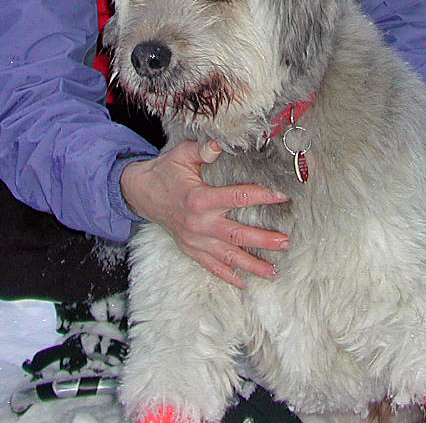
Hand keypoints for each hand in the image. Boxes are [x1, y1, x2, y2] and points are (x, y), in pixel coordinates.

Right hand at [120, 138, 289, 288]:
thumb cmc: (165, 172)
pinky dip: (227, 276)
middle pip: (236, 235)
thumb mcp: (182, 155)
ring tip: (273, 271)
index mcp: (199, 199)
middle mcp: (198, 223)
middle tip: (284, 242)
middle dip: (263, 240)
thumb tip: (220, 143)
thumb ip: (203, 149)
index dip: (261, 196)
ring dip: (251, 265)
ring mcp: (194, 240)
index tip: (282, 196)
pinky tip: (244, 282)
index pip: (236, 198)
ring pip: (227, 256)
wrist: (141, 193)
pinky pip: (210, 266)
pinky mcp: (190, 249)